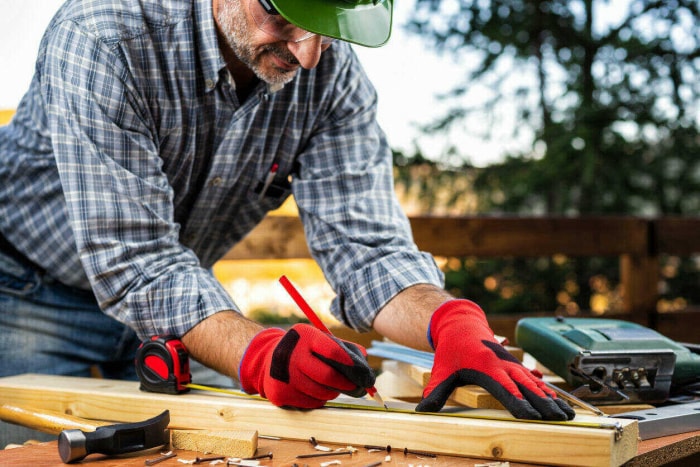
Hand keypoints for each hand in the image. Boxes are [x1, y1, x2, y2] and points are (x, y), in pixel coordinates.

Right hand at [239, 323, 375, 407]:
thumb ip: (342, 347)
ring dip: (333, 392)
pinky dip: (319, 399)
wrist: (267, 360)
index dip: (351, 364)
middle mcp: (290, 354)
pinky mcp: (280, 393)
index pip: (333, 351)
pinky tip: (314, 391)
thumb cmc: (302, 349)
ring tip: (333, 387)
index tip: (363, 373)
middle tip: (356, 387)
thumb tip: (365, 358)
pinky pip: (310, 403)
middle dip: (346, 384)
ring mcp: (283, 375)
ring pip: (321, 392)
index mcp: (304, 336)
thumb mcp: (318, 340)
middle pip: (328, 376)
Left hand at [416, 300, 575, 420]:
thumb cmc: (452, 349)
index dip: (520, 404)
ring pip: (535, 383)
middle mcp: (503, 365)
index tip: (534, 417)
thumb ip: (436, 391)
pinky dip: (547, 389)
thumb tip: (423, 409)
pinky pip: (533, 378)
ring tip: (567, 413)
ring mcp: (511, 364)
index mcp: (487, 367)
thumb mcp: (442, 369)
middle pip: (527, 387)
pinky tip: (558, 400)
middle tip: (560, 419)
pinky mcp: (514, 365)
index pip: (506, 390)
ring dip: (551, 398)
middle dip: (544, 404)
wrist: (461, 324)